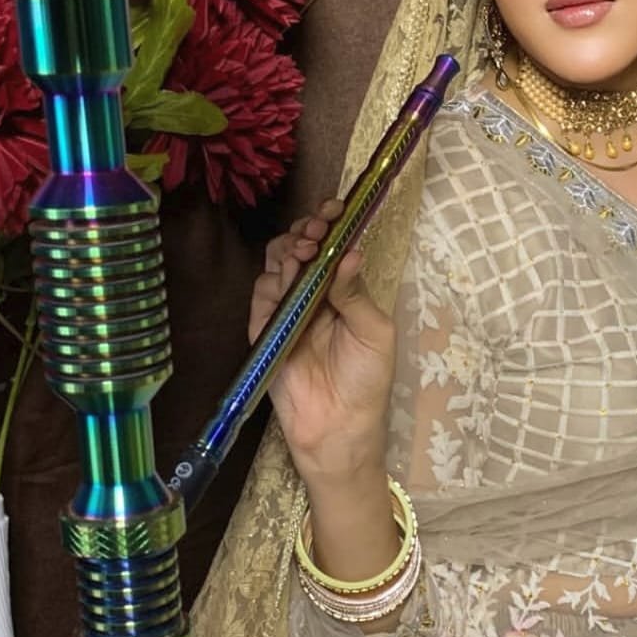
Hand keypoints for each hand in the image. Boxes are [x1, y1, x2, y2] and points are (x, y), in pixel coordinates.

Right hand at [249, 198, 394, 482]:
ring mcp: (287, 310)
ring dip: (289, 248)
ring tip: (304, 250)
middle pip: (302, 248)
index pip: (335, 248)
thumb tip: (349, 251)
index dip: (333, 225)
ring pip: (278, 264)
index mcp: (345, 291)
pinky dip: (272, 278)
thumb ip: (357, 293)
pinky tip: (287, 276)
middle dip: (308, 231)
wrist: (337, 427)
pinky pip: (261, 293)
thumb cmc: (367, 380)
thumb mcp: (375, 333)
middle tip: (316, 230)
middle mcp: (315, 295)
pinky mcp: (264, 327)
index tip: (335, 209)